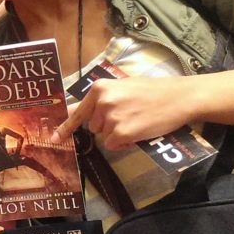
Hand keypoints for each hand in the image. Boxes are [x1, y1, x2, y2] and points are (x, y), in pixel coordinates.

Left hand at [58, 77, 194, 149]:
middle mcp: (102, 102)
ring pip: (104, 137)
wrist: (179, 97)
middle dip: (108, 126)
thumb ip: (101, 99)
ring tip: (137, 122)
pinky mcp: (122, 133)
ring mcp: (111, 118)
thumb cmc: (152, 91)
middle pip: (94, 126)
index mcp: (100, 88)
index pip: (77, 111)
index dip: (65, 126)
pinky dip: (125, 143)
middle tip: (129, 116)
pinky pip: (114, 145)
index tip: (55, 138)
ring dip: (117, 135)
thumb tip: (75, 112)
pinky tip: (139, 131)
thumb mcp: (122, 88)